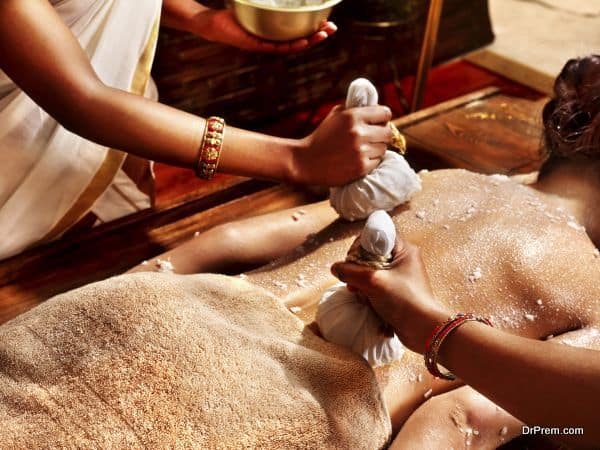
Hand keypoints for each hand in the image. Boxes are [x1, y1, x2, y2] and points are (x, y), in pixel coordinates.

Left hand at [193, 9, 336, 52]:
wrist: (213, 23)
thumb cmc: (234, 14)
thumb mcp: (256, 3)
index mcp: (275, 33)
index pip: (299, 32)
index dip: (315, 29)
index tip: (328, 22)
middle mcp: (273, 41)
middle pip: (301, 40)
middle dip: (318, 35)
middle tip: (332, 28)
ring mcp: (266, 44)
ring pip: (292, 46)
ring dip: (309, 41)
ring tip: (322, 34)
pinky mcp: (257, 45)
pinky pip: (277, 47)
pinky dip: (290, 45)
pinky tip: (301, 42)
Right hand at [292, 105, 392, 185]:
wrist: (305, 161)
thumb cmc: (321, 137)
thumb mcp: (335, 116)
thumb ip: (355, 110)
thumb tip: (374, 106)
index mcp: (353, 116)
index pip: (385, 113)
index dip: (383, 119)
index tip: (379, 124)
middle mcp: (358, 132)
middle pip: (388, 133)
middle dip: (381, 135)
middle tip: (373, 139)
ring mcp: (360, 151)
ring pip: (383, 149)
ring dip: (375, 150)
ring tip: (361, 151)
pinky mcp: (360, 167)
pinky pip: (377, 162)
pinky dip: (370, 162)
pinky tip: (358, 160)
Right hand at [331, 237, 450, 352]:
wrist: (424, 331)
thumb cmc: (405, 301)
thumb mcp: (374, 281)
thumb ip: (350, 272)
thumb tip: (335, 268)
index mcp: (404, 250)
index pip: (377, 236)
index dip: (361, 246)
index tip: (353, 260)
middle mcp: (403, 262)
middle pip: (370, 257)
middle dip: (358, 272)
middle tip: (355, 284)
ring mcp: (399, 279)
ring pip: (370, 276)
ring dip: (362, 288)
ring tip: (364, 298)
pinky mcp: (396, 295)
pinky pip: (375, 290)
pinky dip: (369, 297)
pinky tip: (370, 306)